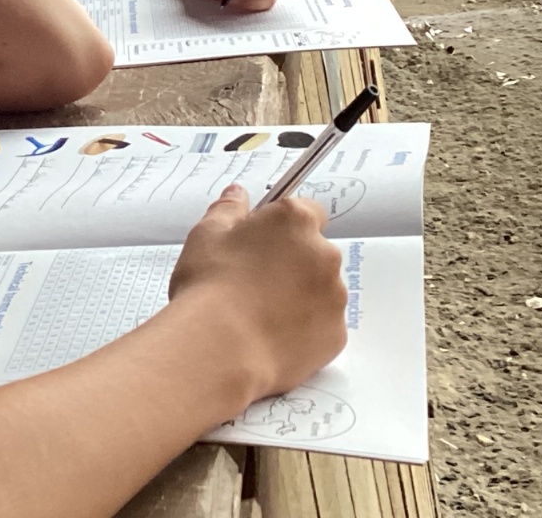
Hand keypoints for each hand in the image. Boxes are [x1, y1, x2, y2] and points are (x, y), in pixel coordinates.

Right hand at [169, 185, 346, 402]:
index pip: (306, 210)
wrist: (220, 347)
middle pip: (314, 252)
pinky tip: (270, 336)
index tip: (262, 242)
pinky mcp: (335, 336)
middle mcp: (324, 254)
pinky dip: (303, 330)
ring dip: (299, 296)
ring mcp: (334, 297)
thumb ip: (228, 209)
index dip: (283, 227)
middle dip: (292, 263)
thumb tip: (237, 194)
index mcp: (295, 221)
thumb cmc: (211, 285)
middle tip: (253, 281)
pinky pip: (322, 327)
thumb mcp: (206, 235)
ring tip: (258, 313)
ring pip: (320, 291)